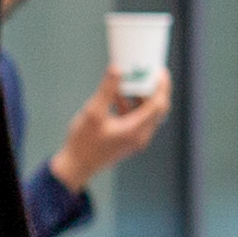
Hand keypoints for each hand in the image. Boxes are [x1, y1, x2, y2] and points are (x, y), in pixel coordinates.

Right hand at [52, 63, 172, 192]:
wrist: (75, 167)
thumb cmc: (83, 143)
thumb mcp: (93, 113)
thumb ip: (107, 90)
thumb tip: (117, 69)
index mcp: (136, 131)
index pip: (158, 105)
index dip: (162, 86)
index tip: (160, 70)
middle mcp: (140, 137)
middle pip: (156, 109)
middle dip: (153, 89)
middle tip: (149, 71)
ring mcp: (135, 140)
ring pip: (145, 113)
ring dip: (139, 97)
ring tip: (129, 80)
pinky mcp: (128, 140)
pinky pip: (135, 119)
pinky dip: (129, 106)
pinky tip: (115, 96)